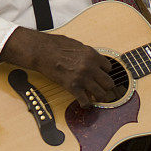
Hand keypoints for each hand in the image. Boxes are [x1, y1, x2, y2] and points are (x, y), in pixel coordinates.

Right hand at [0, 27, 114, 108]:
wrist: (41, 51)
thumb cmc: (56, 45)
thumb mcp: (77, 45)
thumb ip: (88, 55)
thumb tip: (95, 61)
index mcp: (92, 55)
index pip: (109, 68)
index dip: (104, 72)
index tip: (100, 75)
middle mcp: (90, 67)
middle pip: (109, 83)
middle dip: (106, 87)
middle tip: (101, 88)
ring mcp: (82, 78)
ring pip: (101, 94)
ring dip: (98, 97)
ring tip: (95, 97)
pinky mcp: (72, 87)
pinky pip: (86, 101)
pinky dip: (86, 104)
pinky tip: (84, 102)